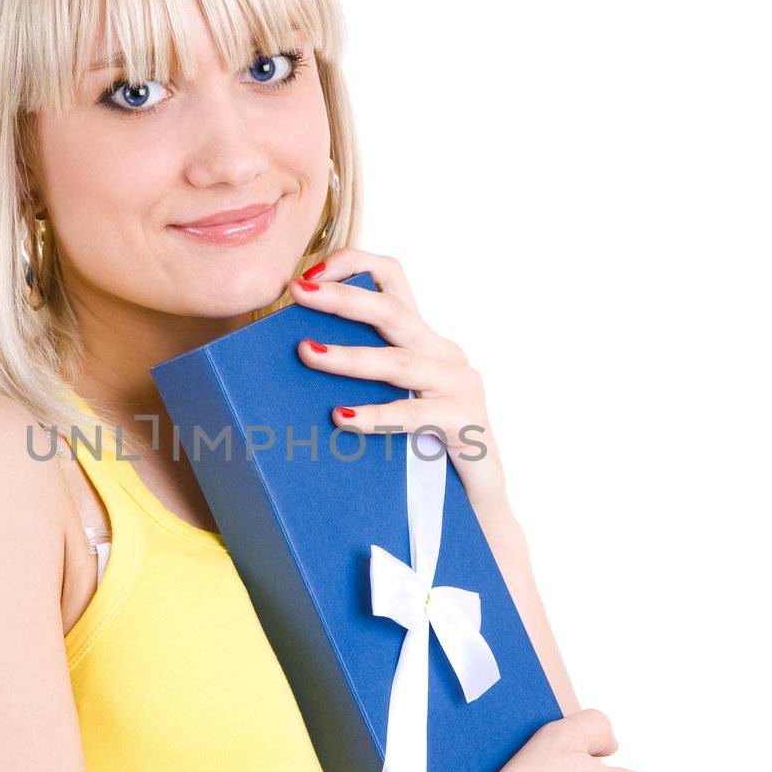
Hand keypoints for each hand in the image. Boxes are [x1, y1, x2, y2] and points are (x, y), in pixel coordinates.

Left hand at [289, 248, 509, 523]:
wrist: (477, 507)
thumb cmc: (422, 454)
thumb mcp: (391, 400)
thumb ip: (360, 375)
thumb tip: (295, 357)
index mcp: (424, 341)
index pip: (393, 279)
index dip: (354, 264)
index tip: (307, 273)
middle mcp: (444, 354)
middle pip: (392, 310)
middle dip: (341, 297)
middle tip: (296, 292)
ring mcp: (459, 386)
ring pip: (397, 362)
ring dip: (348, 357)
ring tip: (306, 353)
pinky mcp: (465, 422)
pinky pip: (413, 415)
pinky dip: (376, 415)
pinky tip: (342, 418)